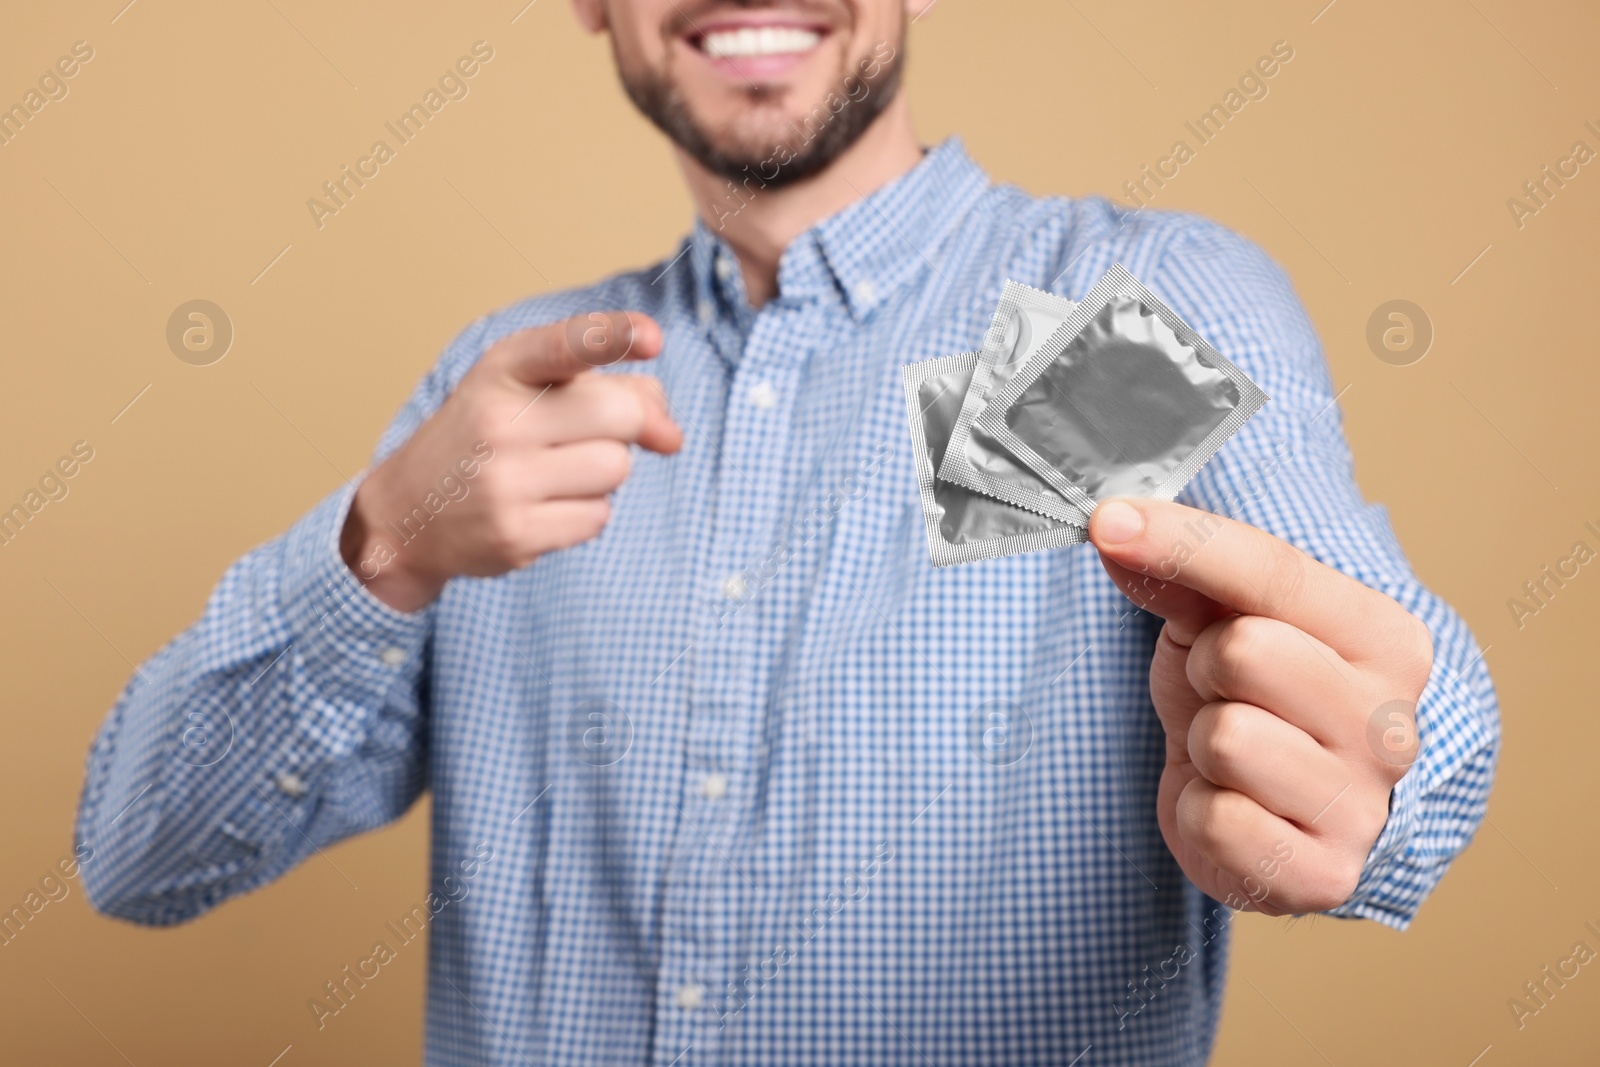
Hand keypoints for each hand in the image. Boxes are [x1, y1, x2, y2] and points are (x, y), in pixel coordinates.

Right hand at [341, 312, 681, 611]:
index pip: (564, 345)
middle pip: (621, 414)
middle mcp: (498, 420)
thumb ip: (608, 388)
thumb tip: (671, 435)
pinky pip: (598, 517)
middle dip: (629, 423)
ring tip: (555, 470)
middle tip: (595, 432)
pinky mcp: (515, 534)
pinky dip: (585, 511)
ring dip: (604, 471)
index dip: (612, 337)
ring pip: (616, 468)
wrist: (410, 510)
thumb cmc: (487, 436)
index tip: (652, 337)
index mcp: (503, 369)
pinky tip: (544, 504)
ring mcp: (504, 481)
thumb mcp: (529, 390)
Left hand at [1088, 497, 1432, 914]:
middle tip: (1221, 690)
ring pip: (1228, 738)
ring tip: (1226, 752)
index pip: (1274, 570)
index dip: (1180, 541)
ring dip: (1201, 743)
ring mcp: (1365, 805)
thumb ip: (1180, 570)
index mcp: (1388, 640)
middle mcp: (1392, 722)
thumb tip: (1115, 525)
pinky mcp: (1324, 875)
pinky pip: (1218, 819)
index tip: (1108, 524)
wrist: (1271, 813)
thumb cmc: (1253, 698)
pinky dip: (1200, 811)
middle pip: (1245, 651)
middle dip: (1206, 667)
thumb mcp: (1217, 619)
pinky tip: (1228, 806)